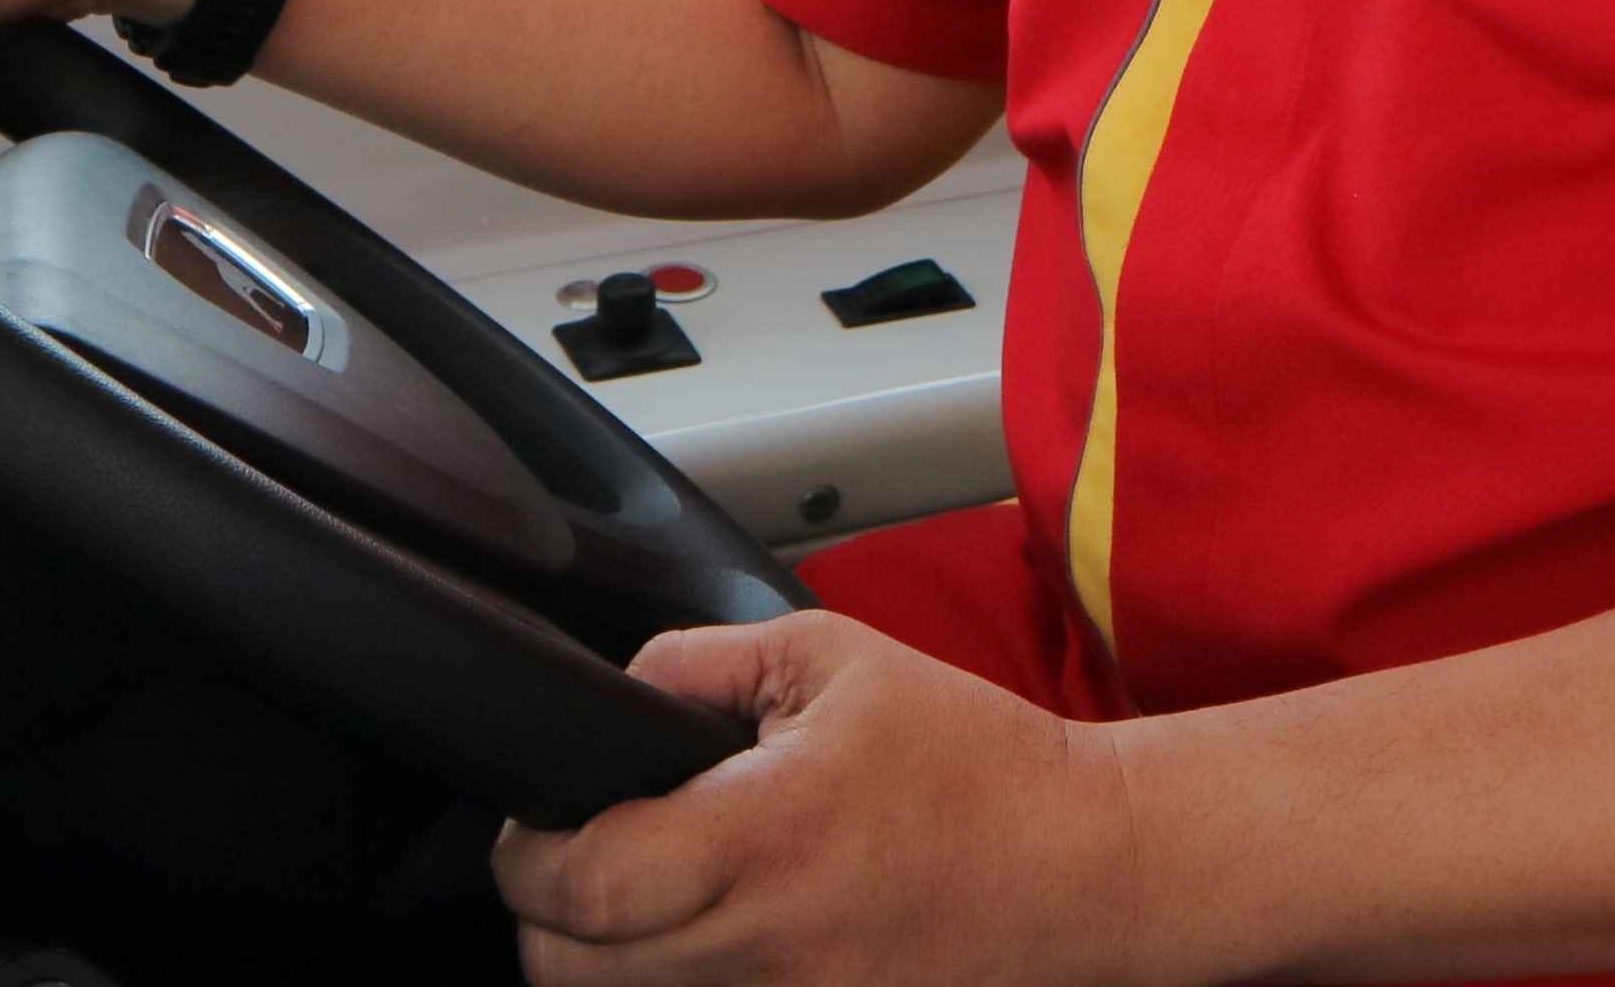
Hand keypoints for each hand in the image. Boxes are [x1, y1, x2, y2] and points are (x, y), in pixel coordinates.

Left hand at [493, 616, 1153, 986]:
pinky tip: (697, 948)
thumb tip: (618, 692)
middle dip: (547, 915)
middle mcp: (768, 946)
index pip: (585, 882)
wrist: (1084, 866)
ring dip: (602, 965)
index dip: (529, 855)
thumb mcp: (834, 659)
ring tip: (634, 907)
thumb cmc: (972, 762)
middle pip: (573, 973)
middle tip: (569, 866)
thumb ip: (703, 661)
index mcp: (764, 835)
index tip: (535, 824)